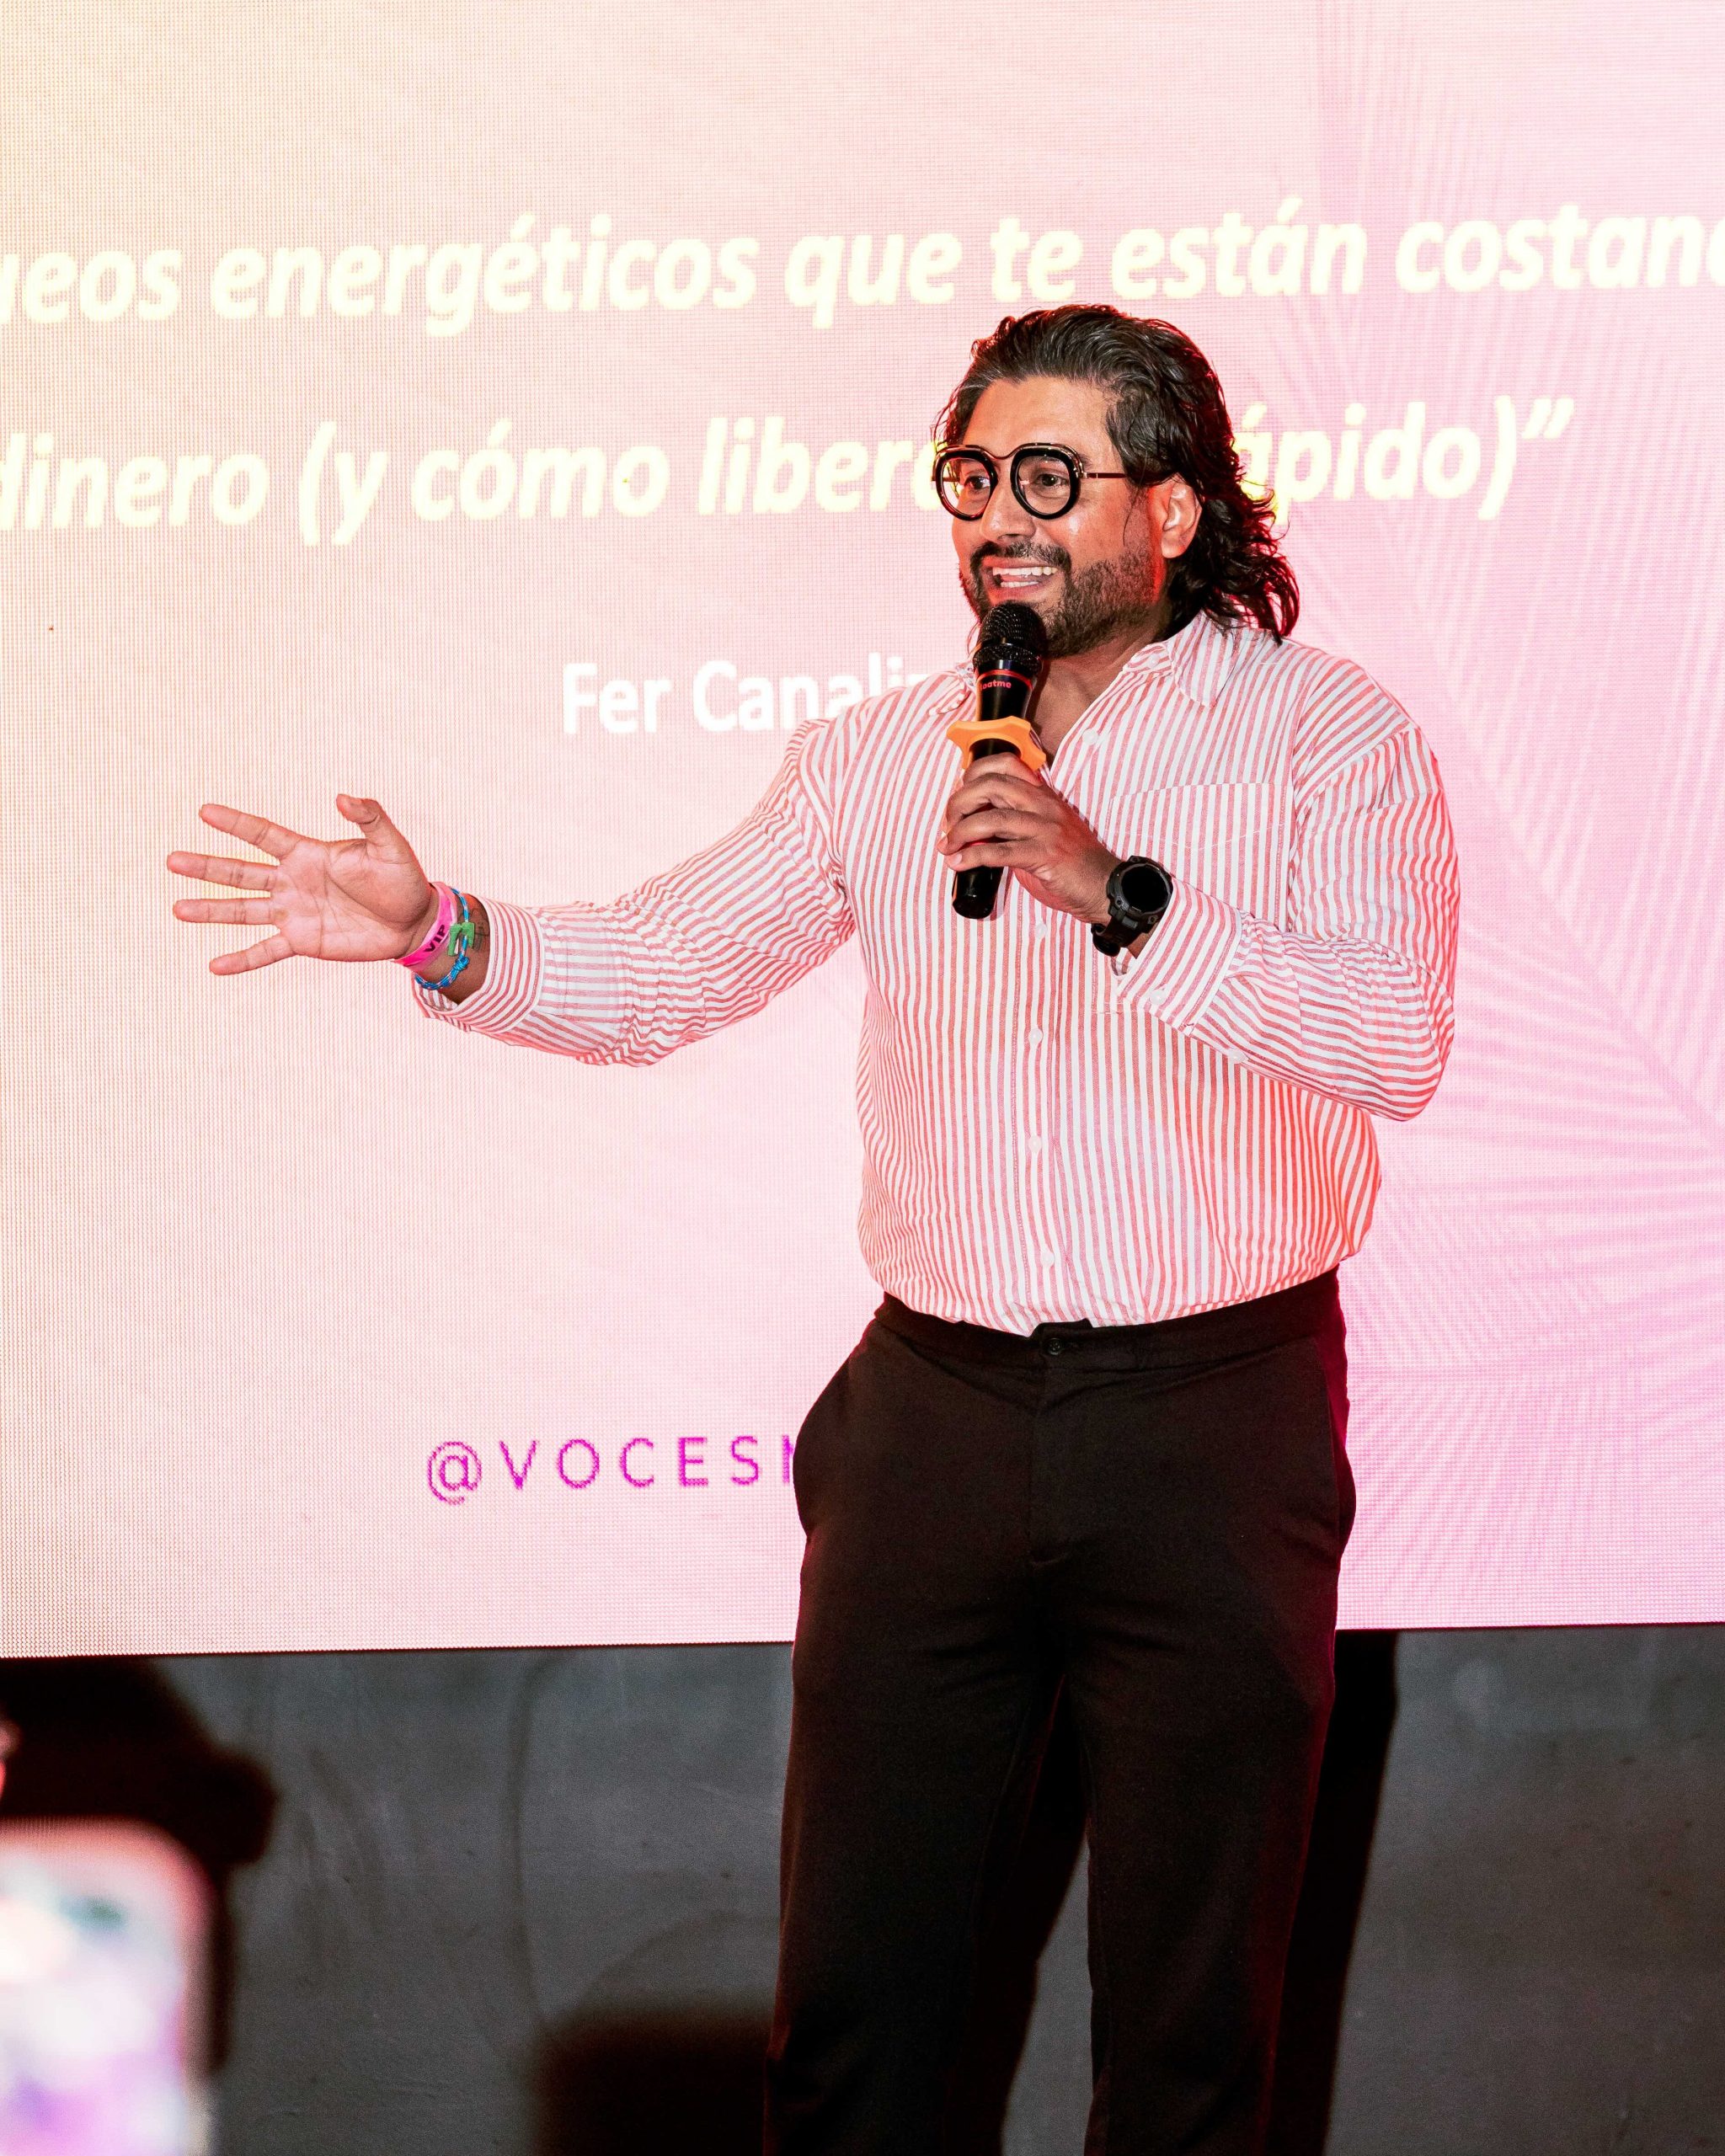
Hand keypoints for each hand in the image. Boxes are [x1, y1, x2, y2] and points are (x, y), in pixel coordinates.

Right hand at [168, 796, 437, 974]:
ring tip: (178, 909)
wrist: (412, 922)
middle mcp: (292, 881)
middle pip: (241, 872)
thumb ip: (369, 818)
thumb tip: (342, 796)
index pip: (264, 834)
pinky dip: (242, 960)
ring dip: (211, 911)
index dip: (236, 823)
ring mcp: (293, 912)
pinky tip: (215, 966)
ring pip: (243, 910)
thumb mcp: (389, 845)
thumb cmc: (402, 878)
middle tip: (172, 861)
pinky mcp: (302, 942)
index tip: (204, 811)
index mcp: (307, 853)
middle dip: (207, 868)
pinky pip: (266, 951)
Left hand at [937, 754, 1115, 924]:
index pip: (1005, 763)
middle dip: (959, 803)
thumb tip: (969, 832)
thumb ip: (1009, 827)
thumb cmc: (1071, 864)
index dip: (973, 774)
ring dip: (959, 832)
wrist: (1104, 886)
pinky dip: (972, 857)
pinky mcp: (1045, 855)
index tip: (959, 796)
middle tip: (948, 824)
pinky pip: (999, 852)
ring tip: (947, 847)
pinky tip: (959, 863)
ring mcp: (1046, 829)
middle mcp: (1044, 805)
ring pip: (991, 819)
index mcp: (1042, 795)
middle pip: (991, 786)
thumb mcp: (1041, 833)